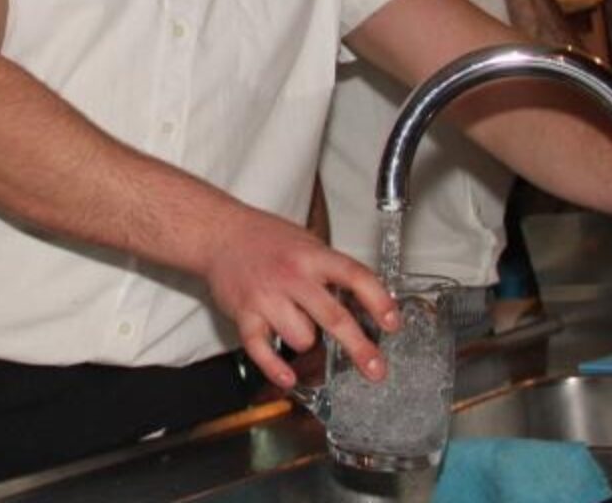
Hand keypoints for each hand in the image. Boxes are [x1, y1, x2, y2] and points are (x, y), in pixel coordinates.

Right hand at [204, 207, 398, 388]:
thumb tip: (365, 301)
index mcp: (312, 256)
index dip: (377, 300)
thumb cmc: (265, 239)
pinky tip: (289, 378)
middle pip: (333, 316)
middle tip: (376, 369)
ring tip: (297, 325)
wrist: (219, 233)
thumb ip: (331, 270)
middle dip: (359, 347)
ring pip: (301, 338)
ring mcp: (267, 296)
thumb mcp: (306, 243)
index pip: (354, 276)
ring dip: (307, 341)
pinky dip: (275, 368)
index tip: (392, 323)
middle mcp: (292, 276)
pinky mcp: (244, 313)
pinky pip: (261, 349)